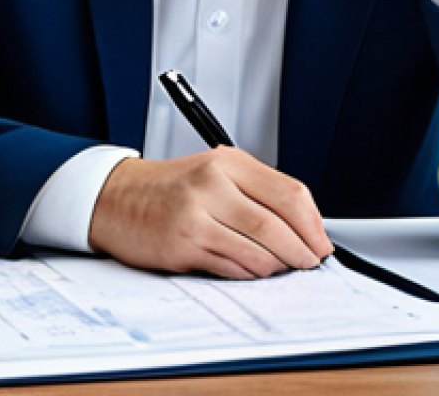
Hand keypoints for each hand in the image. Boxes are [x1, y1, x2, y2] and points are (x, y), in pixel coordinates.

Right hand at [87, 149, 332, 278]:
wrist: (117, 197)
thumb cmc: (171, 188)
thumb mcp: (216, 171)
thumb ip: (259, 191)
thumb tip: (306, 227)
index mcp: (226, 162)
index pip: (289, 193)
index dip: (313, 225)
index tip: (321, 242)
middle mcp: (211, 184)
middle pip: (277, 227)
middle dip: (302, 253)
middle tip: (308, 262)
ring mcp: (195, 216)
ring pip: (259, 254)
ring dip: (276, 268)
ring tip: (277, 266)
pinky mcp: (182, 246)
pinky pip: (233, 270)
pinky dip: (249, 275)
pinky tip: (247, 268)